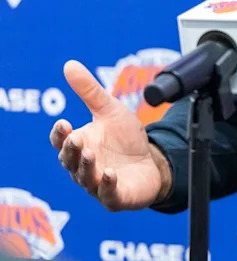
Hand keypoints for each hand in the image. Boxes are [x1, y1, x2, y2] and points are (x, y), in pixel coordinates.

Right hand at [50, 60, 170, 210]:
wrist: (152, 162)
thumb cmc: (125, 138)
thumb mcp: (110, 110)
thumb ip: (90, 91)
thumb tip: (69, 64)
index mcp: (79, 145)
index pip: (61, 141)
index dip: (60, 134)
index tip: (64, 123)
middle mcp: (83, 166)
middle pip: (70, 160)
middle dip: (72, 150)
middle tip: (77, 137)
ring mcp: (98, 183)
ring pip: (85, 177)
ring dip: (87, 166)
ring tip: (92, 153)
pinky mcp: (115, 197)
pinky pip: (107, 194)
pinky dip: (107, 185)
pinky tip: (110, 174)